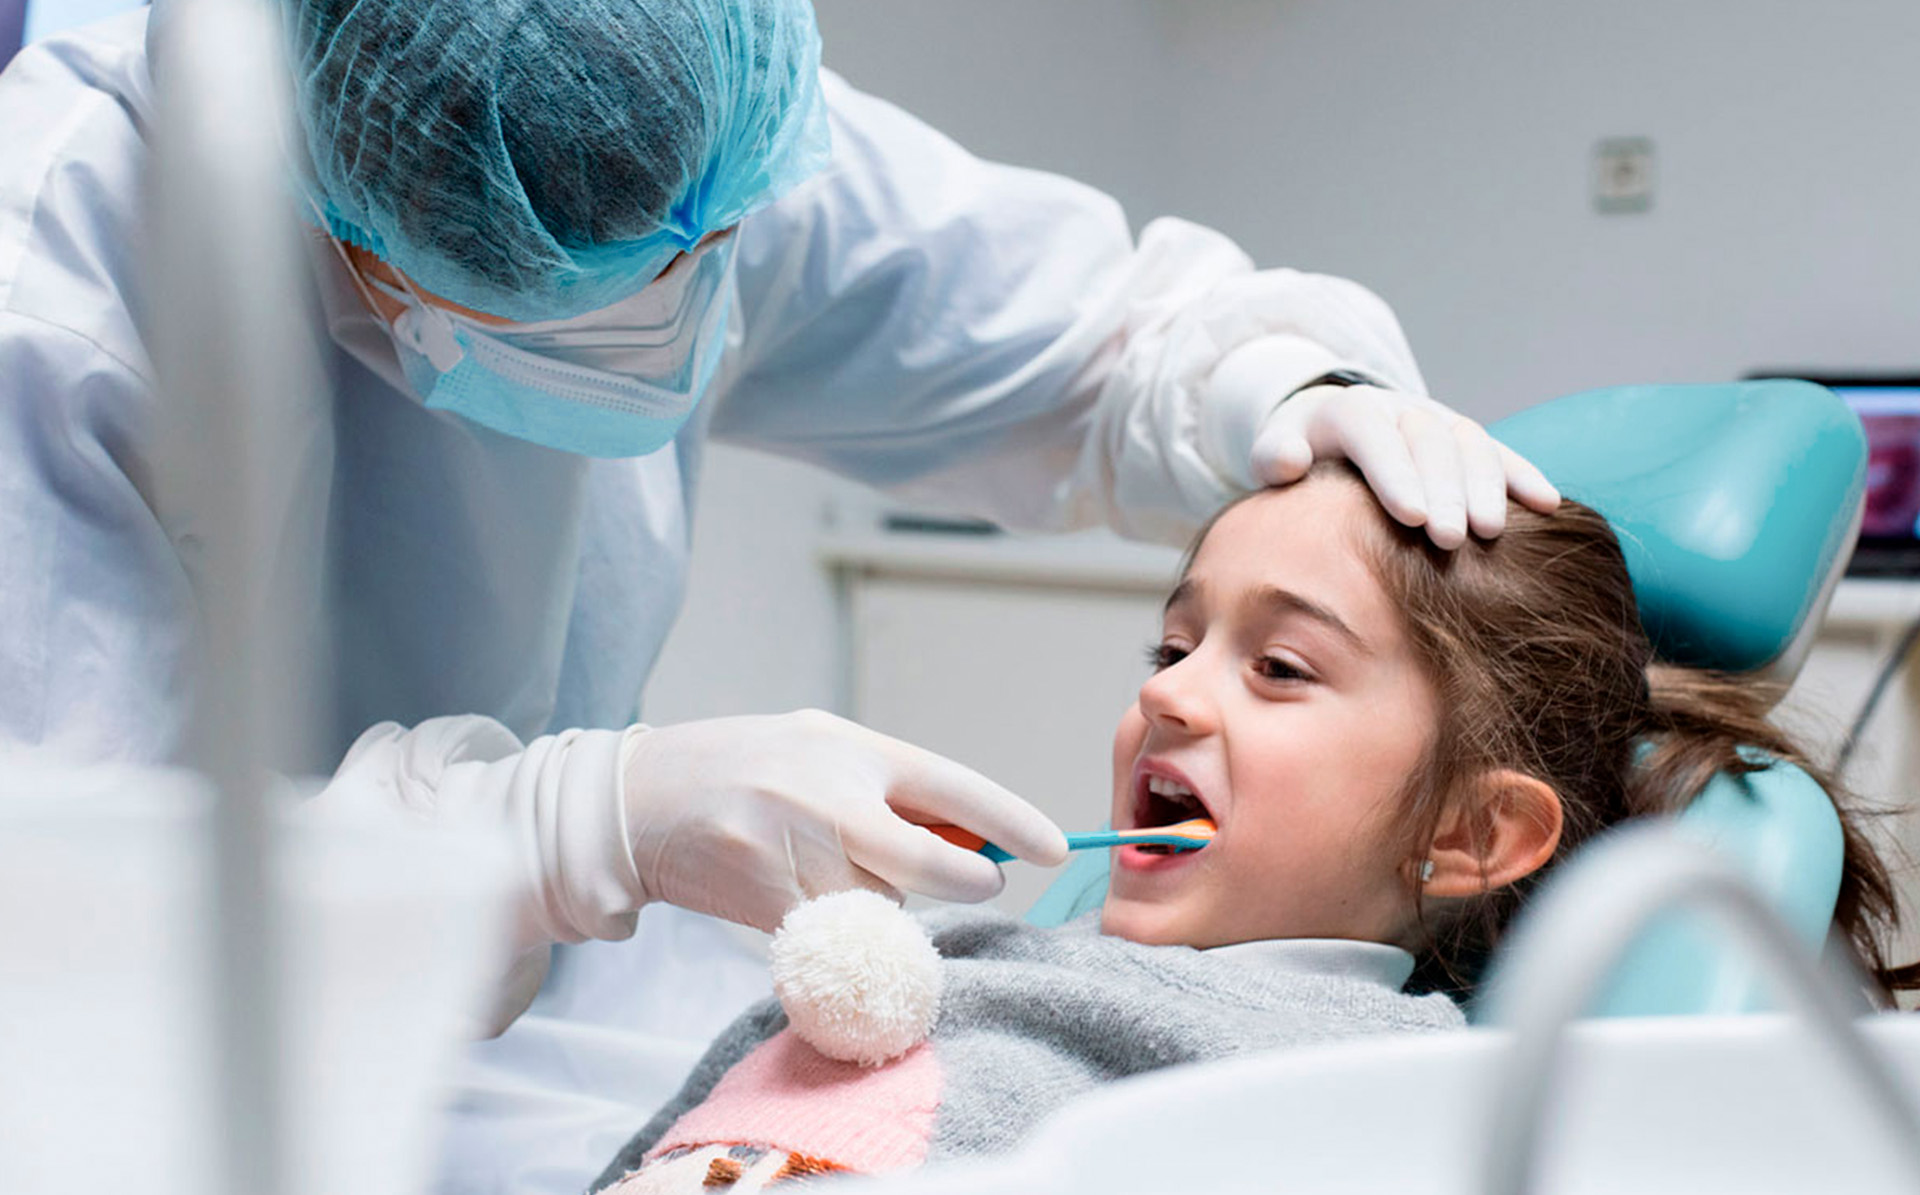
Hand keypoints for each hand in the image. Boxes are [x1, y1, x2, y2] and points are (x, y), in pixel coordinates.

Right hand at [621, 710, 1068, 931]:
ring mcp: (794, 851)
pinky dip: (836, 930)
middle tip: (980, 882)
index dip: (1011, 819)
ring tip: (831, 868)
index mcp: (850, 748)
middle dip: (967, 879)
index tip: (1055, 846)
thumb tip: (969, 837)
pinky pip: (835, 935)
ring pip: (881, 906)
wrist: (638, 801)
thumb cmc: (744, 769)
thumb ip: (889, 788)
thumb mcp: (820, 749)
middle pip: (929, 862)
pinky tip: (798, 893)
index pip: (952, 787)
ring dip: (878, 903)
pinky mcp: (767, 903)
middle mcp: (826, 795)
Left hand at [1251, 383, 1559, 547]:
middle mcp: (1400, 409)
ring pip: (1469, 443)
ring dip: (1485, 485)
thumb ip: (1275, 456)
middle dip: (1444, 491)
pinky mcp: (1463, 438)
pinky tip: (1548, 504)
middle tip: (1452, 540)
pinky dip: (1524, 474)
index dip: (1396, 475)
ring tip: (1492, 532)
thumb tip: (1290, 460)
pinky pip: (1498, 452)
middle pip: (1428, 443)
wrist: (1325, 425)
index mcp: (1350, 411)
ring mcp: (1437, 419)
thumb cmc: (1297, 453)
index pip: (1375, 438)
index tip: (1413, 518)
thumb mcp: (1274, 450)